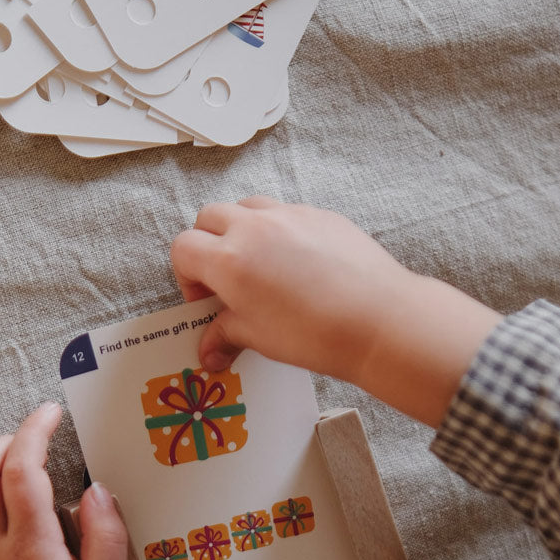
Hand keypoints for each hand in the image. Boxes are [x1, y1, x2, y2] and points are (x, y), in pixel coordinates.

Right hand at [171, 197, 501, 426]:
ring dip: (242, 231)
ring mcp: (289, 215)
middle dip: (208, 245)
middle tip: (228, 281)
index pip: (183, 248)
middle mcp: (253, 227)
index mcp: (227, 259)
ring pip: (248, 207)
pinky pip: (286, 213)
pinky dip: (279, 231)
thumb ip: (225, 335)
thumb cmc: (312, 333)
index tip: (207, 300)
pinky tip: (299, 265)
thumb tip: (209, 351)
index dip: (187, 276)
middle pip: (209, 217)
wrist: (376, 320)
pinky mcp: (321, 214)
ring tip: (261, 267)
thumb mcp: (258, 338)